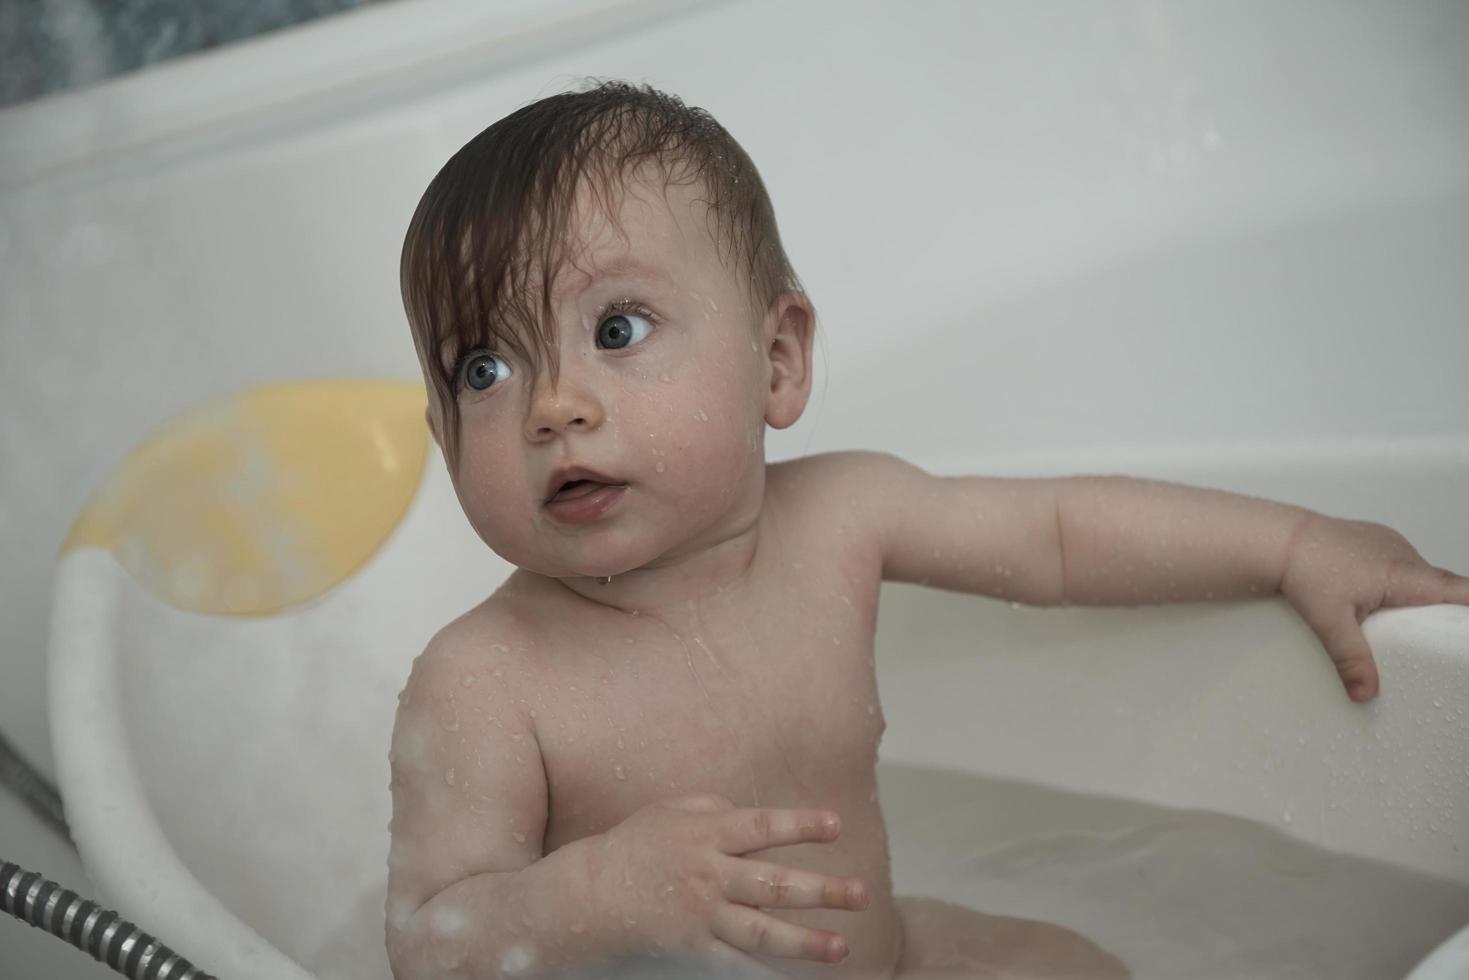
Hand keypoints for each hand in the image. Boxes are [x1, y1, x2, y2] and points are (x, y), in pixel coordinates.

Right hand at [587, 793, 867, 972]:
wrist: (588, 894)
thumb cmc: (635, 846)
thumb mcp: (671, 811)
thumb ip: (715, 806)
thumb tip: (756, 817)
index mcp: (706, 833)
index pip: (762, 827)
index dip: (800, 825)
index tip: (836, 826)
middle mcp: (708, 873)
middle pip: (773, 883)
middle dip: (821, 890)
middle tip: (861, 893)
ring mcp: (701, 914)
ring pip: (761, 930)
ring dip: (805, 940)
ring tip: (841, 947)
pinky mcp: (693, 947)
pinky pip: (736, 964)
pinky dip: (765, 972)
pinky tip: (793, 978)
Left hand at [1280, 513, 1468, 701]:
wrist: (1277, 538)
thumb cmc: (1303, 569)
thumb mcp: (1330, 622)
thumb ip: (1351, 659)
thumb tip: (1365, 693)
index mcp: (1404, 574)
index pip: (1459, 589)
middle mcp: (1403, 553)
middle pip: (1439, 584)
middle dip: (1439, 608)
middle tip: (1428, 634)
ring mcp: (1388, 542)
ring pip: (1417, 573)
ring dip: (1414, 593)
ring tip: (1395, 617)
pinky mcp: (1373, 538)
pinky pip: (1398, 560)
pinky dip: (1396, 578)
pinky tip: (1375, 594)